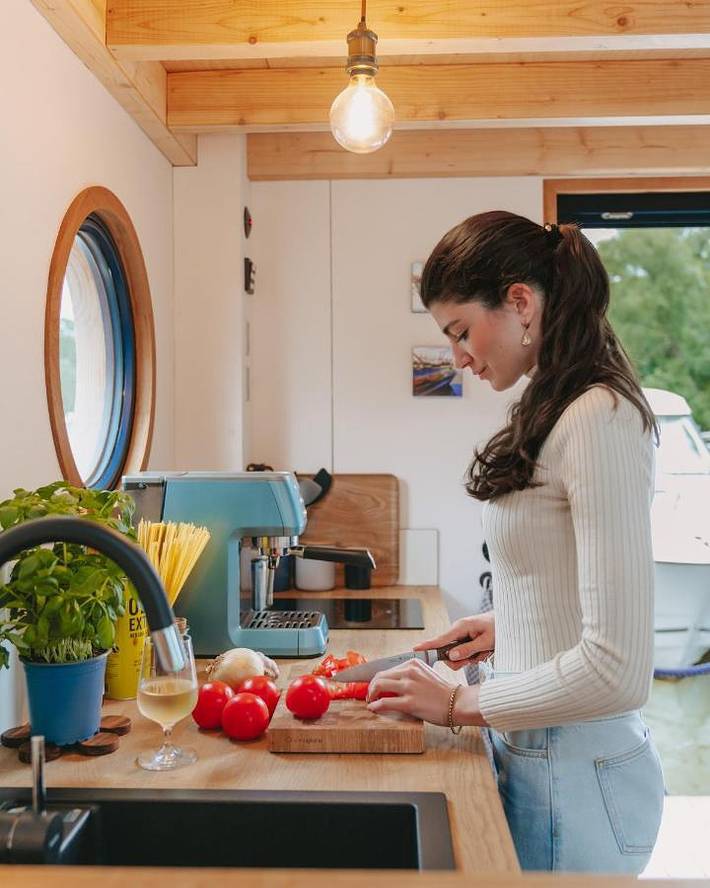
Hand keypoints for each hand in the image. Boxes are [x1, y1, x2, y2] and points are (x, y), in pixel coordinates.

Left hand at [366, 659, 488, 726]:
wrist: (457, 703)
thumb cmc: (442, 693)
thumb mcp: (425, 675)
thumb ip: (409, 676)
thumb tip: (392, 683)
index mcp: (413, 664)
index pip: (387, 669)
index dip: (377, 678)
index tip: (373, 685)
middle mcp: (410, 672)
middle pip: (380, 676)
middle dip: (371, 686)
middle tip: (370, 695)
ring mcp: (410, 687)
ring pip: (379, 686)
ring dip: (371, 694)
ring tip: (371, 701)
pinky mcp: (410, 702)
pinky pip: (385, 702)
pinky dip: (376, 705)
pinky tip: (373, 708)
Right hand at [413, 612, 494, 670]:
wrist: (507, 621)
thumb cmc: (498, 628)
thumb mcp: (486, 641)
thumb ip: (468, 649)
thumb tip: (451, 656)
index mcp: (461, 627)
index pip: (440, 639)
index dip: (428, 645)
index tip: (415, 649)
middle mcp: (458, 631)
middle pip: (448, 653)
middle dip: (462, 660)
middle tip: (477, 657)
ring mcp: (461, 636)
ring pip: (457, 656)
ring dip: (470, 658)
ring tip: (484, 652)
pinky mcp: (465, 640)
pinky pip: (463, 654)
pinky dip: (474, 656)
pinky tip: (484, 651)